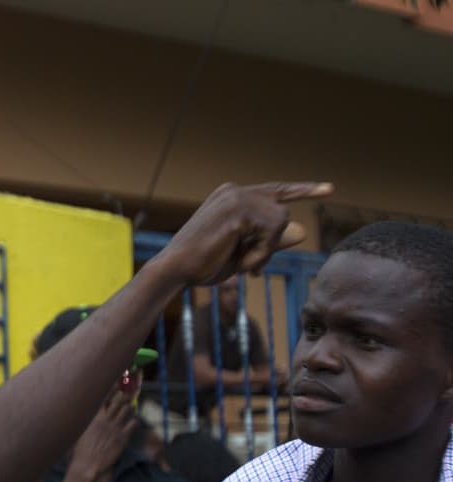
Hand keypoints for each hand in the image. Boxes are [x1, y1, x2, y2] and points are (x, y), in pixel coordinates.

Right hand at [70, 393, 136, 481]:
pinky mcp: (123, 438)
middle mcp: (105, 420)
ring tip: (131, 406)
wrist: (88, 465)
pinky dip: (134, 421)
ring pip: (127, 410)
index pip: (104, 398)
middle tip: (129, 392)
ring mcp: (115, 428)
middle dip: (124, 395)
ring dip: (130, 407)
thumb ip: (87, 421)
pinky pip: (133, 424)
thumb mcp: (80, 432)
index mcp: (94, 418)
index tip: (116, 383)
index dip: (111, 389)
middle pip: (118, 401)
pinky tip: (133, 422)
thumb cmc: (81, 450)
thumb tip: (90, 415)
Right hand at [155, 182, 332, 286]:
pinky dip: (263, 253)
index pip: (275, 191)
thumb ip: (272, 241)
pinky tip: (245, 263)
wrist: (174, 270)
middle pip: (281, 211)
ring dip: (267, 250)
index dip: (303, 191)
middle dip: (273, 243)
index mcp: (231, 196)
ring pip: (280, 221)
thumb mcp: (244, 253)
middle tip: (252, 266)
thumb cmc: (202, 265)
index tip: (329, 189)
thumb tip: (304, 230)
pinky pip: (272, 231)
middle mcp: (234, 190)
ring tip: (245, 265)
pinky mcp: (239, 210)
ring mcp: (236, 197)